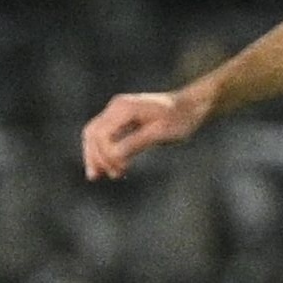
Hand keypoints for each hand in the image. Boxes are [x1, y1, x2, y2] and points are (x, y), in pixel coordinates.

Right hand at [80, 88, 206, 180]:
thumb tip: (114, 156)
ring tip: (99, 176)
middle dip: (95, 157)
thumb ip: (136, 143)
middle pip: (93, 133)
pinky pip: (104, 134)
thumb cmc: (179, 120)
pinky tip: (108, 166)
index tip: (120, 171)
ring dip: (95, 155)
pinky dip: (102, 150)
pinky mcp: (121, 117)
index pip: (102, 134)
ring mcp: (118, 110)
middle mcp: (117, 106)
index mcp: (125, 108)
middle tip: (104, 177)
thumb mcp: (160, 133)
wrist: (190, 107)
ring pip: (94, 134)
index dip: (106, 156)